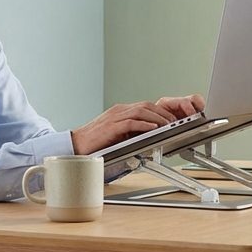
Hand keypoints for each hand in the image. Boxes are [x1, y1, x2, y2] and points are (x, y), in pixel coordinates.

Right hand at [70, 94, 204, 154]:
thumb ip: (131, 132)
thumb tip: (149, 135)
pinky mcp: (111, 126)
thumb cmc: (96, 142)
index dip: (161, 111)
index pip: (145, 106)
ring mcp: (115, 117)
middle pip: (146, 105)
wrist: (76, 145)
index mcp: (120, 111)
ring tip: (168, 125)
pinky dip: (145, 124)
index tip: (172, 118)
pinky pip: (132, 122)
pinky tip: (153, 129)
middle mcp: (119, 111)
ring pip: (141, 111)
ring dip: (157, 118)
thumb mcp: (117, 134)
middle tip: (174, 121)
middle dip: (163, 112)